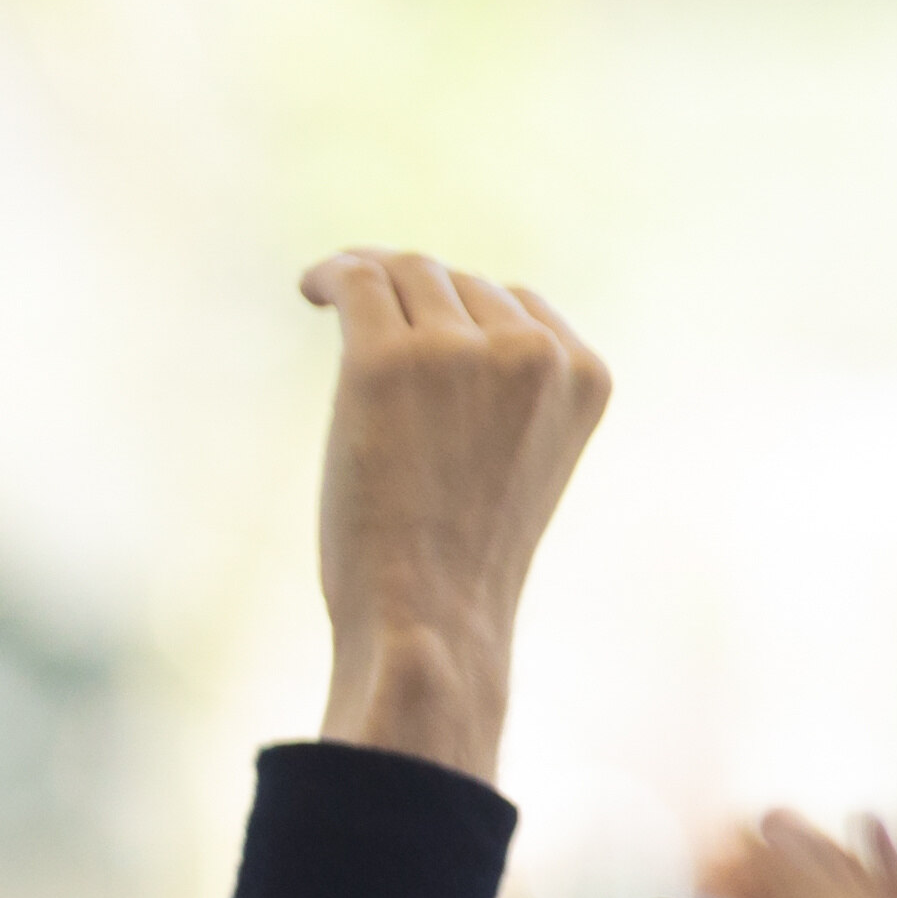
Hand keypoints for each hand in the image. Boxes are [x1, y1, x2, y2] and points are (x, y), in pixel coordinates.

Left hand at [296, 254, 609, 778]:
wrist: (429, 622)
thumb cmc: (463, 566)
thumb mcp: (516, 465)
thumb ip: (506, 395)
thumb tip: (440, 322)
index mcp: (584, 375)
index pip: (518, 304)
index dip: (461, 306)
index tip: (422, 322)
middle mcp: (533, 353)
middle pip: (458, 283)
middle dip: (412, 296)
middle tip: (367, 316)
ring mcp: (461, 352)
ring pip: (407, 276)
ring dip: (368, 283)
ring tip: (333, 296)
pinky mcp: (389, 360)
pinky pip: (357, 281)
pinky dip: (332, 275)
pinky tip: (312, 290)